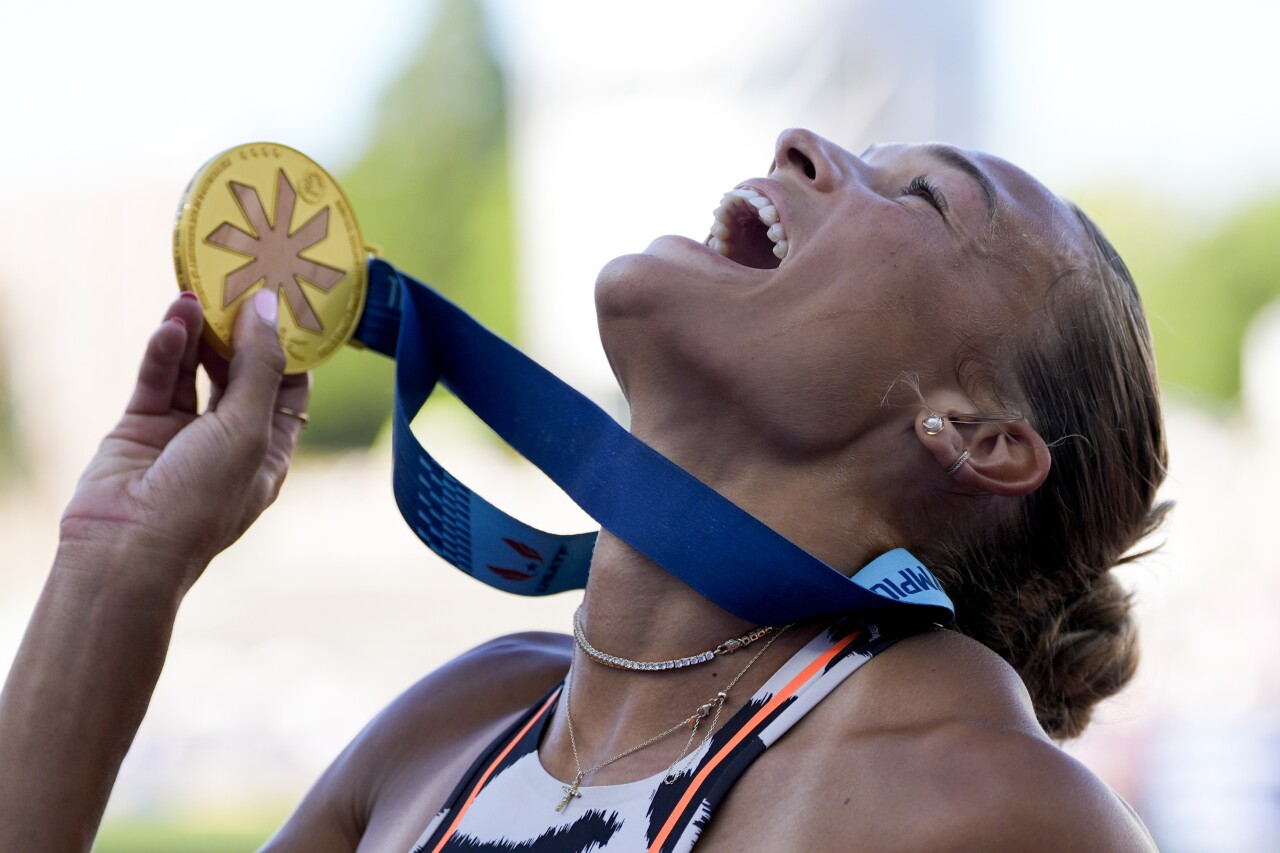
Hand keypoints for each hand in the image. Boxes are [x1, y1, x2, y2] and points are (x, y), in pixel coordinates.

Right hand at [59, 289, 309, 594]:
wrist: (127, 549)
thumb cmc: (203, 498)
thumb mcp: (248, 429)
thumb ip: (260, 367)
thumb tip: (268, 309)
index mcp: (269, 453)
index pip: (288, 390)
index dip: (289, 349)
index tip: (288, 303)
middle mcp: (229, 442)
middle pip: (241, 374)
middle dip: (238, 333)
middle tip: (235, 286)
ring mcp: (183, 435)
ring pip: (195, 371)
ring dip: (197, 334)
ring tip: (194, 293)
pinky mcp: (141, 428)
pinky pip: (158, 380)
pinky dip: (164, 351)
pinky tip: (172, 323)